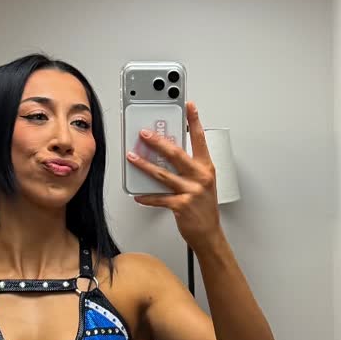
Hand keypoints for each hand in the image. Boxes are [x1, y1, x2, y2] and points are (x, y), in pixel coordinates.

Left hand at [127, 101, 220, 246]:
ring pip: (162, 174)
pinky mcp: (181, 205)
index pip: (200, 140)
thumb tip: (167, 153)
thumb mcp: (202, 182)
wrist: (208, 232)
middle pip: (176, 154)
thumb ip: (189, 167)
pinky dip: (146, 197)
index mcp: (206, 168)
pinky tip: (137, 194)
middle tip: (144, 133)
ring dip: (144, 165)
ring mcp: (191, 191)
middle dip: (158, 142)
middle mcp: (200, 177)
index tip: (189, 106)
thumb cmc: (204, 207)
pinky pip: (159, 198)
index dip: (195, 121)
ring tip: (132, 158)